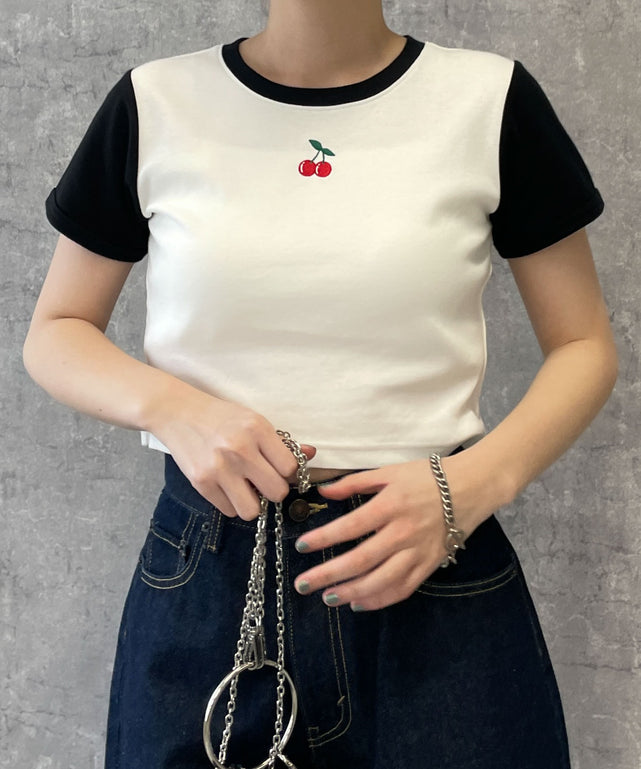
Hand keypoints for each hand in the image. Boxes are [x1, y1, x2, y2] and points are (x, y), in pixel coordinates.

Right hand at [149, 382, 315, 519]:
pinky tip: (226, 486)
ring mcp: (219, 468)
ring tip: (245, 489)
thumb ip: (281, 441)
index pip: (290, 468)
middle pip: (277, 493)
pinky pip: (229, 511)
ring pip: (253, 511)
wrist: (178, 412)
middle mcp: (240, 449)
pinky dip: (231, 503)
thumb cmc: (221, 418)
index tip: (277, 469)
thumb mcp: (253, 420)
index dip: (286, 473)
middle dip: (272, 491)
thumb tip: (311, 454)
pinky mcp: (201, 482)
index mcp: (257, 429)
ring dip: (252, 504)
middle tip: (263, 482)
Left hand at [292, 453, 492, 610]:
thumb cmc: (427, 477)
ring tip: (327, 598)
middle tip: (303, 584)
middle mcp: (403, 532)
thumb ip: (354, 482)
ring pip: (381, 581)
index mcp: (391, 505)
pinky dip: (379, 600)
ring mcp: (418, 552)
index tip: (301, 546)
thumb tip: (323, 491)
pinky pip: (402, 589)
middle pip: (361, 560)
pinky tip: (358, 603)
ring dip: (351, 593)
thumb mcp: (389, 472)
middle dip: (329, 574)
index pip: (350, 526)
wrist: (471, 488)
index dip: (323, 538)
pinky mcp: (429, 565)